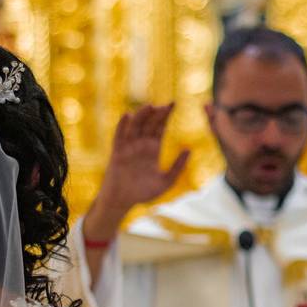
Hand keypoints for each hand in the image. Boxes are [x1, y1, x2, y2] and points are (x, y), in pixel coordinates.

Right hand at [86, 104, 189, 237]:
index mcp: (153, 149)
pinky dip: (122, 126)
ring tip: (150, 106)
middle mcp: (141, 145)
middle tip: (167, 104)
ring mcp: (128, 147)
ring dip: (141, 116)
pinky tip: (127, 115)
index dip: (166, 115)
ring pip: (135, 127)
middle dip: (157, 114)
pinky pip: (119, 136)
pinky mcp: (117, 153)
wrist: (122, 202)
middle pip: (149, 124)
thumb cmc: (143, 193)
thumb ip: (178, 166)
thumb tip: (189, 149)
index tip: (174, 103)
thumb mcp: (166, 180)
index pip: (160, 127)